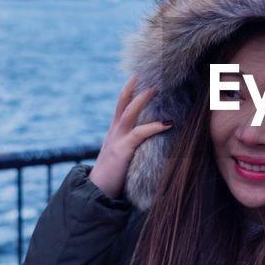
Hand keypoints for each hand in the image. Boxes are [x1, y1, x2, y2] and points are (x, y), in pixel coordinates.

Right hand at [88, 75, 172, 200]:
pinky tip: (168, 124)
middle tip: (152, 72)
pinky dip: (154, 127)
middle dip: (136, 85)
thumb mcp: (122, 156)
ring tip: (159, 88)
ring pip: (130, 111)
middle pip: (124, 100)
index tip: (142, 74)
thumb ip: (133, 146)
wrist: (96, 192)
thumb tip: (155, 142)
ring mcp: (117, 139)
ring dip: (144, 98)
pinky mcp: (122, 150)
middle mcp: (114, 131)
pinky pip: (139, 134)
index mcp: (114, 131)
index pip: (122, 103)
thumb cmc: (113, 177)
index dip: (131, 88)